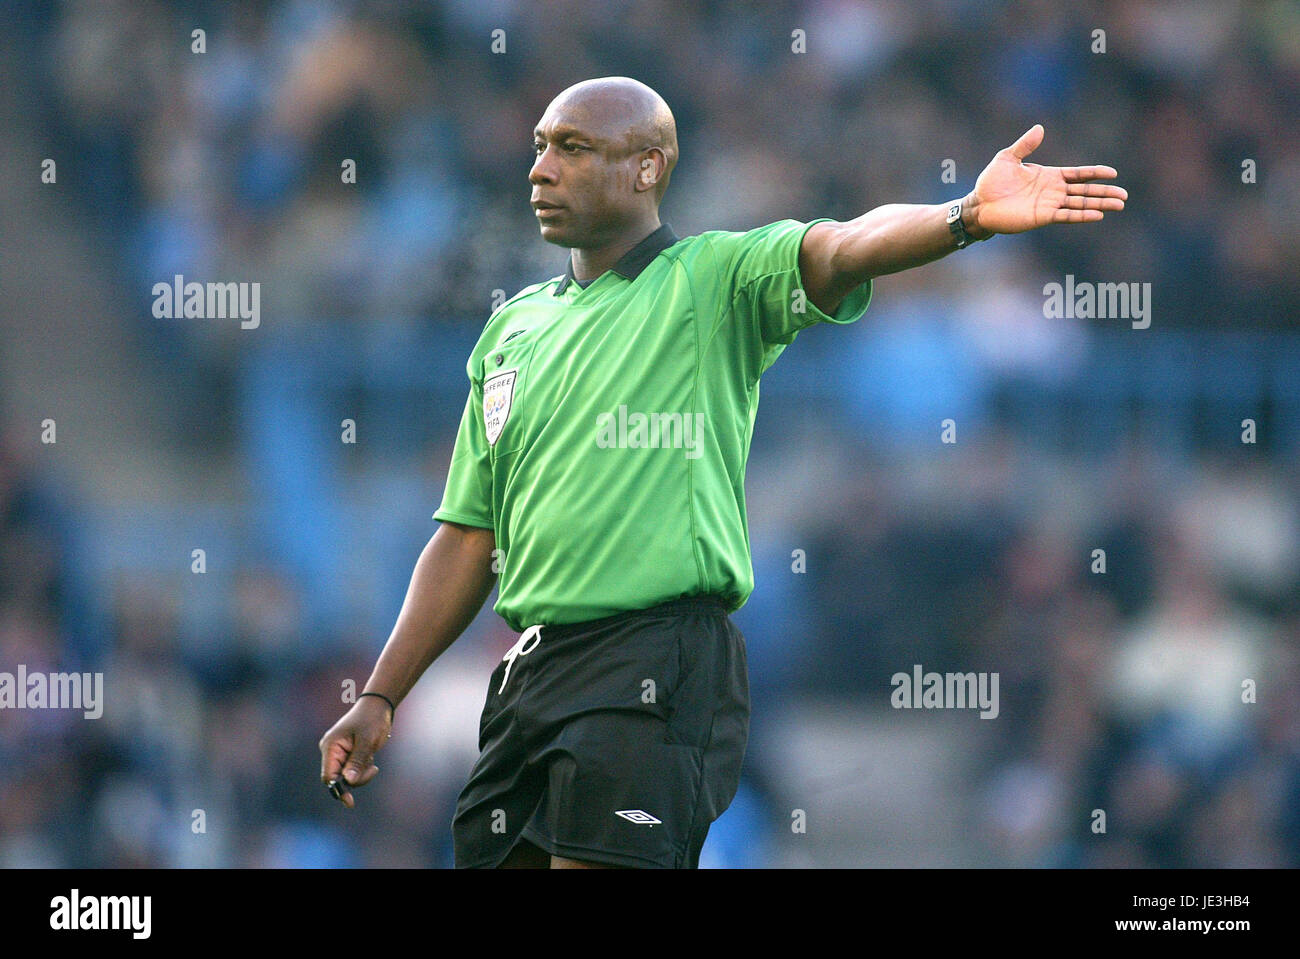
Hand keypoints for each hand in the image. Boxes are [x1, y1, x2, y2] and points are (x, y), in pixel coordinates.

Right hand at [319, 696, 392, 808]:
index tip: (350, 801)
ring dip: (362, 773)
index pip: (329, 776)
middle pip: (338, 779)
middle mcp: (331, 751)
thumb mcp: (367, 741)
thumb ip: (357, 762)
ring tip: (372, 759)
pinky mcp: (347, 756)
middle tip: (374, 769)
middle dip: (357, 778)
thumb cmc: (372, 720)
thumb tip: (348, 781)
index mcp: (330, 746)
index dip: (337, 789)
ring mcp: (339, 754)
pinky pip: (353, 771)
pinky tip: (371, 758)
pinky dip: (363, 769)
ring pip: (347, 777)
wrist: (379, 707)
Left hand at [966, 124, 1126, 235]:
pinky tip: (1097, 215)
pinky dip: (1082, 215)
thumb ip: (1025, 145)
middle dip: (1104, 192)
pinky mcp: (1042, 217)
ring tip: (1119, 205)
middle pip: (1085, 191)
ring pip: (1080, 204)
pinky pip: (1066, 216)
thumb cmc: (991, 182)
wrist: (979, 204)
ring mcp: (1049, 205)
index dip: (1094, 173)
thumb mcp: (1007, 158)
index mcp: (1049, 176)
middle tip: (1124, 195)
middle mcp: (1053, 191)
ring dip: (1099, 204)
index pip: (1078, 174)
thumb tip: (1040, 128)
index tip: (1112, 173)